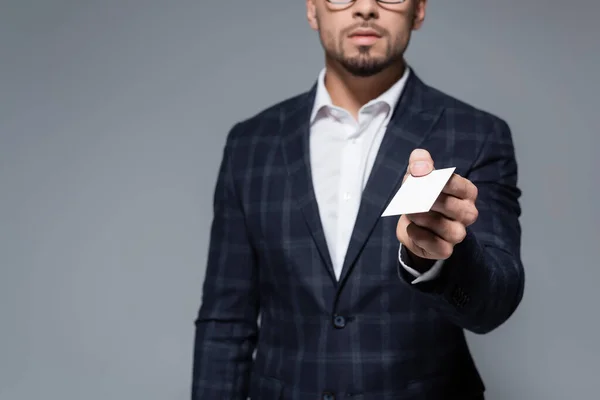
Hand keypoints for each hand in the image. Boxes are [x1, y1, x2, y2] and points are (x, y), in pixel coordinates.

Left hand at [396, 149, 478, 263]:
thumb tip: (420, 166)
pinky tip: (411, 228)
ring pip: (448, 229)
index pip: (459, 185)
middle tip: (411, 197)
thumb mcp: (417, 175)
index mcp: (466, 192)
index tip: (419, 178)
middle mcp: (468, 213)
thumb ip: (419, 163)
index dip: (437, 181)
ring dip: (424, 219)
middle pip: (454, 208)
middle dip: (428, 201)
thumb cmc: (420, 195)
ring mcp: (458, 233)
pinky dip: (421, 236)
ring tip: (411, 212)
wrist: (412, 224)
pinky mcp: (445, 249)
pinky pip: (438, 246)